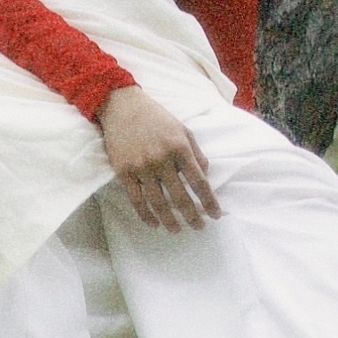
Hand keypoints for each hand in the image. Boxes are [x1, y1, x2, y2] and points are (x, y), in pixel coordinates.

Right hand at [97, 85, 221, 231]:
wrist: (122, 107)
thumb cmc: (156, 118)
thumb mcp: (182, 130)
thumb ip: (196, 154)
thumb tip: (205, 177)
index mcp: (180, 148)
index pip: (199, 182)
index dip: (209, 201)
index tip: (215, 215)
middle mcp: (161, 160)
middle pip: (180, 197)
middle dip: (192, 216)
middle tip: (198, 227)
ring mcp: (141, 167)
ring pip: (158, 203)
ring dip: (170, 220)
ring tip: (176, 229)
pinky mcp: (124, 172)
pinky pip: (136, 200)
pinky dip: (146, 215)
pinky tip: (154, 223)